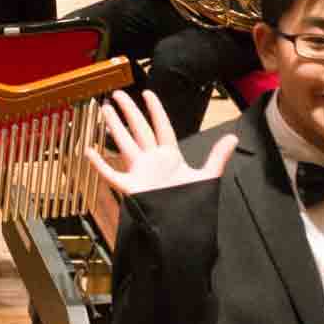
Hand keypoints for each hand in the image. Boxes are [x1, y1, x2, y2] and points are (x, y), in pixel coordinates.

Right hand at [85, 90, 237, 197]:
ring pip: (124, 144)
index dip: (155, 110)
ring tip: (105, 110)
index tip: (147, 94)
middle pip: (139, 130)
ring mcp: (140, 173)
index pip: (161, 127)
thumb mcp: (207, 177)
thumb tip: (233, 137)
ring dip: (114, 128)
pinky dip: (100, 164)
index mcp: (170, 157)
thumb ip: (218, 156)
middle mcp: (153, 161)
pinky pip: (112, 175)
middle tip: (118, 95)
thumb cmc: (191, 205)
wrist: (183, 229)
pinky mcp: (131, 188)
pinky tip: (89, 151)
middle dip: (129, 111)